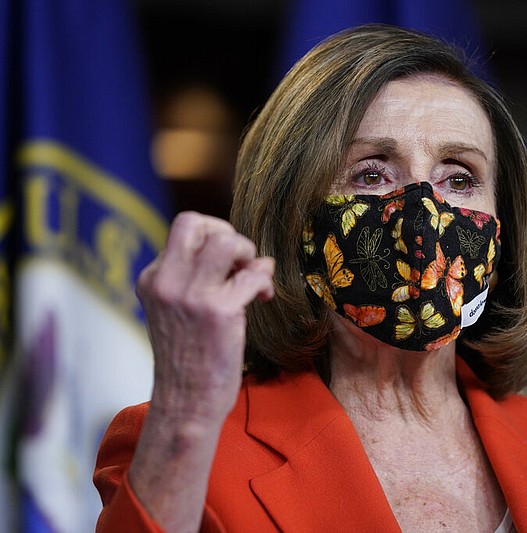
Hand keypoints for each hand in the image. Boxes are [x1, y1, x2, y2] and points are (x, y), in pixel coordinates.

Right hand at [137, 211, 274, 422]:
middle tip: (240, 261)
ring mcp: (190, 296)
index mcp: (152, 279)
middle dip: (228, 233)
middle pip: (195, 221)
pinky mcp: (217, 312)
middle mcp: (165, 282)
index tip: (228, 261)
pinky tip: (264, 297)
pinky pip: (252, 275)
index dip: (214, 235)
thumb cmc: (189, 358)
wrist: (186, 402)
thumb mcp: (176, 311)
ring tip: (252, 277)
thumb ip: (192, 278)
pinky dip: (264, 281)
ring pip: (226, 241)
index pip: (184, 229)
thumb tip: (236, 251)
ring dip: (249, 253)